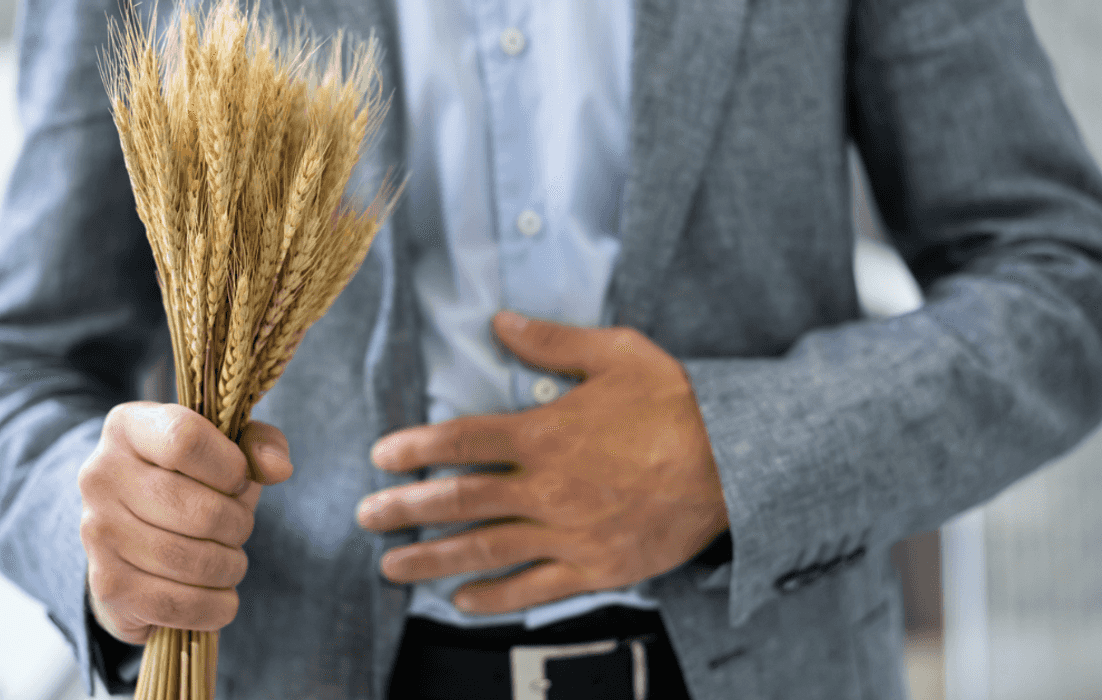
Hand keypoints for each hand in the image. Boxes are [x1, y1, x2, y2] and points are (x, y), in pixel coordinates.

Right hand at [78, 402, 292, 643]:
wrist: (132, 537)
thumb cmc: (190, 483)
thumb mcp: (227, 448)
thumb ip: (260, 445)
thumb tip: (278, 469)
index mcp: (128, 428)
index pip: (185, 440)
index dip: (231, 467)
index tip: (239, 481)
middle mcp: (100, 476)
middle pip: (200, 510)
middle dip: (238, 525)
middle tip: (237, 527)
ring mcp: (98, 533)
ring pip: (191, 561)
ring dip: (230, 566)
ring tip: (228, 559)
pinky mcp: (107, 585)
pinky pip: (178, 604)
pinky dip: (214, 605)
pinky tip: (218, 594)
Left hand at [356, 311, 728, 614]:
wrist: (736, 464)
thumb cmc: (676, 402)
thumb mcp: (617, 353)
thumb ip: (551, 341)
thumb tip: (498, 321)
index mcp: (547, 433)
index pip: (464, 441)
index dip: (416, 448)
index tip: (380, 456)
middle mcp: (549, 488)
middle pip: (461, 501)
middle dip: (406, 510)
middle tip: (365, 517)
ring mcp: (570, 533)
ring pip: (487, 550)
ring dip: (433, 560)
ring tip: (391, 568)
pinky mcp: (595, 568)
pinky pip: (535, 590)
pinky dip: (495, 598)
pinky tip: (461, 602)